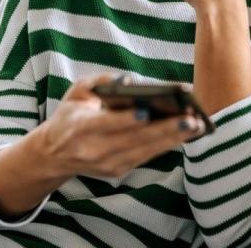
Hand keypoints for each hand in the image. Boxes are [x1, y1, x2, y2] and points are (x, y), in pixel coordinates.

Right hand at [36, 75, 204, 179]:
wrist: (54, 154)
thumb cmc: (71, 115)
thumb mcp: (77, 92)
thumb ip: (101, 81)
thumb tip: (129, 80)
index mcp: (79, 128)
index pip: (106, 124)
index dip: (127, 120)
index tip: (147, 111)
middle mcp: (94, 150)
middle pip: (134, 140)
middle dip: (164, 130)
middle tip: (191, 119)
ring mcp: (107, 164)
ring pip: (145, 151)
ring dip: (173, 139)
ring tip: (196, 126)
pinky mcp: (118, 171)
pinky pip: (146, 157)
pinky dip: (166, 145)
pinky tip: (185, 134)